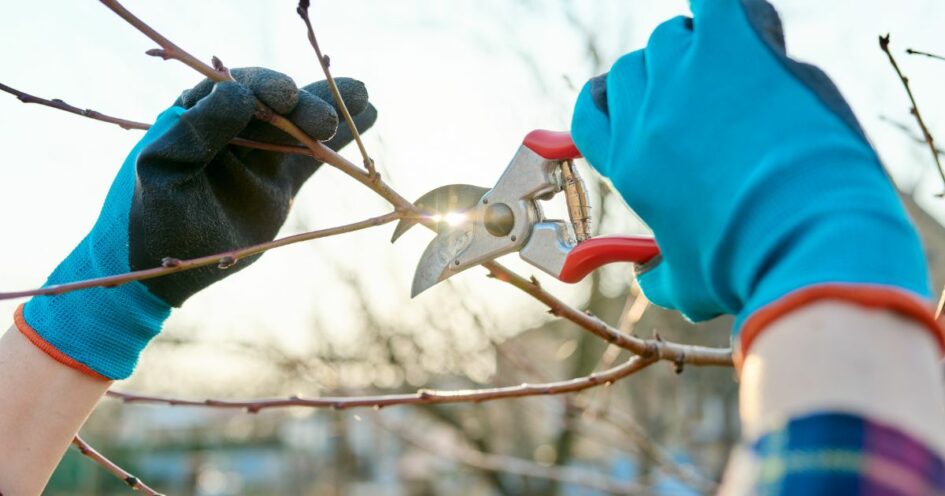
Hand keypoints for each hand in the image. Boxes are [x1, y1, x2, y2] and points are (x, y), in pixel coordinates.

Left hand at [19, 67, 375, 378]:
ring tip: (364, 98)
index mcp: (196, 114)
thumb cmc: (156, 217)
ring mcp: (259, 153)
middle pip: (275, 103)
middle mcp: (231, 127)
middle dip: (303, 105)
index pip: (237, 87)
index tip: (286, 97)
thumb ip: (197, 132)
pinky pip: (312, 153)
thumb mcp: (165, 172)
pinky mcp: (280, 180)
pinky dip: (339, 139)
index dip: (264, 86)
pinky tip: (369, 113)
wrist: (168, 270)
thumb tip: (241, 94)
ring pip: (299, 124)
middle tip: (324, 121)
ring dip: (329, 111)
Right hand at [571, 0, 938, 359]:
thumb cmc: (747, 266)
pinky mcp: (736, 48)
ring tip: (733, 77)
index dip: (607, 104)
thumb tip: (648, 279)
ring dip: (695, 49)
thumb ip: (659, 277)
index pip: (590, 112)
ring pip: (672, 36)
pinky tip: (742, 26)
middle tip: (699, 101)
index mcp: (629, 164)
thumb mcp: (689, 286)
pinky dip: (725, 6)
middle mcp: (647, 115)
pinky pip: (717, 0)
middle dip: (659, 81)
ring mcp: (687, 76)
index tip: (631, 107)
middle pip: (632, 70)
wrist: (805, 238)